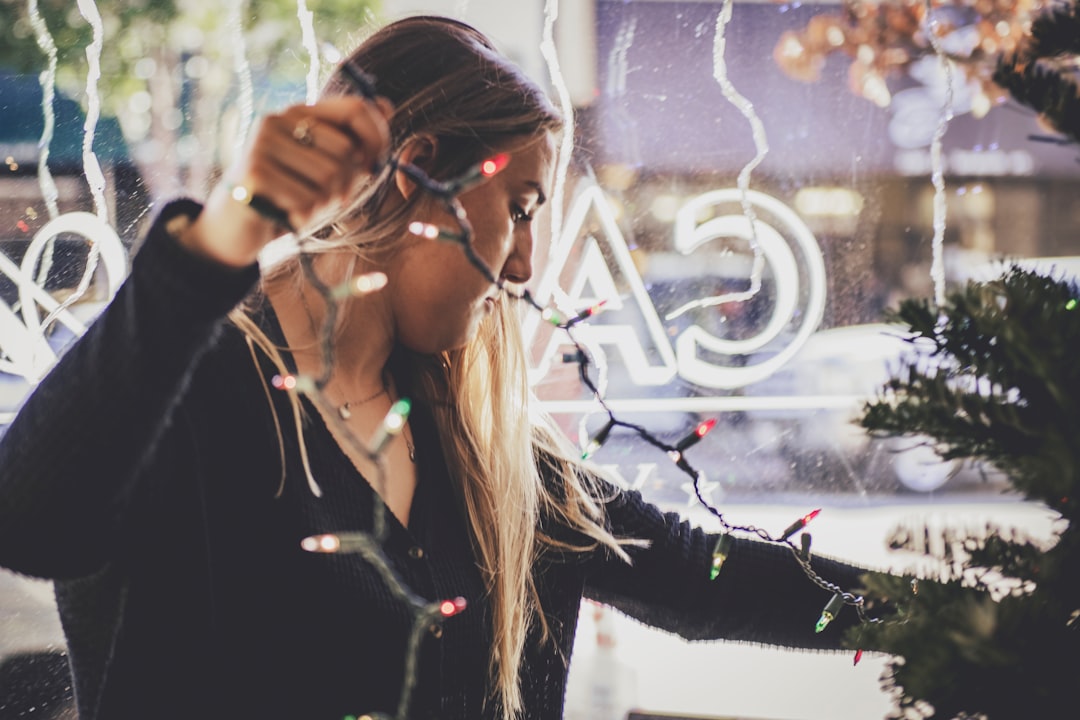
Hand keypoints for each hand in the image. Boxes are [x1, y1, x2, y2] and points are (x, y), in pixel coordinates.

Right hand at [178, 95, 392, 267]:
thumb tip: (386, 105)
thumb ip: (352, 141)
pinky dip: (305, 218)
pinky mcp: (253, 173)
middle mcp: (278, 120)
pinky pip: (307, 200)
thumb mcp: (325, 168)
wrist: (235, 228)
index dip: (377, 139)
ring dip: (324, 205)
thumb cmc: (288, 196)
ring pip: (330, 179)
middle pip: (347, 152)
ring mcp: (261, 144)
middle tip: (324, 199)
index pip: (355, 109)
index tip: (372, 167)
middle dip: (346, 186)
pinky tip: (288, 217)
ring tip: (302, 207)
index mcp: (298, 113)